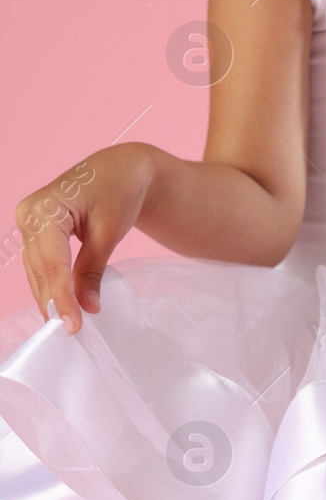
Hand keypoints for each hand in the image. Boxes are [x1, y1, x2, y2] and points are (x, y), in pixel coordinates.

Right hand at [14, 143, 154, 333]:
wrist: (123, 168)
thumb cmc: (120, 190)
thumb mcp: (110, 232)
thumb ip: (93, 270)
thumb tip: (87, 307)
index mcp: (44, 210)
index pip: (51, 264)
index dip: (60, 297)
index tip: (72, 325)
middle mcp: (28, 214)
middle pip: (40, 269)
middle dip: (54, 301)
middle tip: (71, 332)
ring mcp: (28, 221)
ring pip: (38, 269)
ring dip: (50, 296)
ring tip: (67, 325)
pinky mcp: (36, 229)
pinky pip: (42, 262)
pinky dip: (52, 283)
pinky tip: (60, 305)